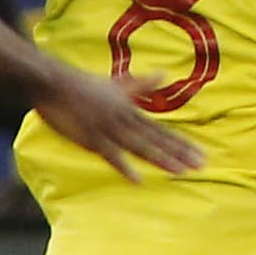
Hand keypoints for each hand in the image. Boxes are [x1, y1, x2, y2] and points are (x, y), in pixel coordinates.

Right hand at [35, 65, 202, 180]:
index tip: (200, 154)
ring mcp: (108, 129)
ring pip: (139, 147)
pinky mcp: (91, 138)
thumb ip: (141, 84)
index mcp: (130, 110)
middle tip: (201, 166)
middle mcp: (124, 120)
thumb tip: (164, 73)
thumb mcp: (116, 83)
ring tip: (181, 171)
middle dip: (179, 153)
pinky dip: (124, 167)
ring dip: (161, 159)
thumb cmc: (84, 85)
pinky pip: (110, 155)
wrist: (54, 83)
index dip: (181, 143)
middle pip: (156, 140)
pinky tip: (138, 180)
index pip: (161, 130)